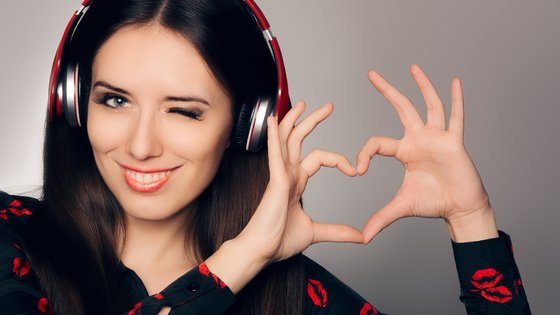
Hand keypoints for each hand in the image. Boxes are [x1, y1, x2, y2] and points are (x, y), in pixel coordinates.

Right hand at [237, 101, 363, 262]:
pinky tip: (273, 120)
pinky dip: (274, 136)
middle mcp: (288, 174)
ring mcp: (280, 175)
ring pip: (287, 139)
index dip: (337, 159)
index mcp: (296, 182)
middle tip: (328, 106)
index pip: (318, 158)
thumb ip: (338, 231)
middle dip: (313, 121)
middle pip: (300, 139)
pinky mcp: (275, 180)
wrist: (262, 251)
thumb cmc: (279, 240)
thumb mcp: (316, 232)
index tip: (354, 170)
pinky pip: (275, 153)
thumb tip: (361, 236)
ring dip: (295, 120)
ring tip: (304, 103)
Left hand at [357, 64, 497, 242]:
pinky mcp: (454, 141)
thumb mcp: (401, 207)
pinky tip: (454, 81)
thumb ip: (381, 218)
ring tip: (412, 67)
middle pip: (401, 108)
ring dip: (421, 86)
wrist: (460, 208)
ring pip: (428, 105)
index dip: (363, 154)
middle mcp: (419, 138)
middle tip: (371, 73)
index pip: (376, 142)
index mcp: (404, 151)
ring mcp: (437, 137)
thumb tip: (362, 237)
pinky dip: (456, 99)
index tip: (356, 170)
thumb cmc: (433, 203)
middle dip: (386, 90)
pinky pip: (457, 116)